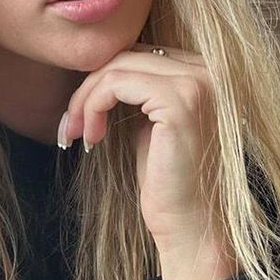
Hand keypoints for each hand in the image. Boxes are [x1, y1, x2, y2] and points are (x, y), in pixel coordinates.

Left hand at [59, 41, 236, 279]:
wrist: (189, 225)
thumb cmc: (166, 180)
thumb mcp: (149, 124)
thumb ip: (137, 90)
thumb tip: (99, 67)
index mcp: (205, 72)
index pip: (140, 55)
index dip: (103, 83)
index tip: (81, 118)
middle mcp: (210, 70)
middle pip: (127, 56)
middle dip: (88, 90)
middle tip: (70, 127)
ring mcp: (199, 83)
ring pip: (117, 68)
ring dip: (85, 100)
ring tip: (78, 134)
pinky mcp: (181, 101)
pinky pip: (116, 84)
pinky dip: (93, 106)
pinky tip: (93, 138)